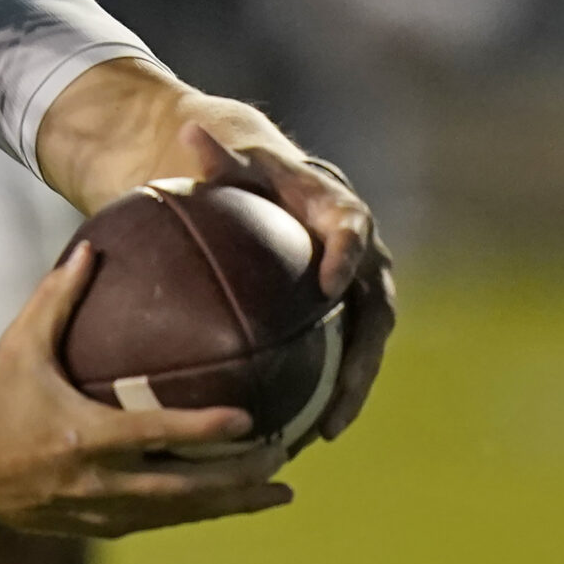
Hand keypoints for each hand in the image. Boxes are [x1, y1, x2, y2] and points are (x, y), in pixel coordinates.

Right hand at [0, 242, 294, 538]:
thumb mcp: (18, 348)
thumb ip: (57, 299)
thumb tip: (91, 246)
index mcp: (85, 436)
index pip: (156, 437)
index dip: (204, 431)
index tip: (249, 419)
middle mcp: (99, 481)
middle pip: (186, 489)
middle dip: (240, 478)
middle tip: (284, 456)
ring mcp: (103, 511)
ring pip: (182, 514)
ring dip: (234, 504)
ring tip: (281, 490)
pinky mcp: (103, 528)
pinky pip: (163, 522)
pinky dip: (202, 513)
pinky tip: (234, 502)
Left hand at [169, 124, 396, 439]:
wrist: (266, 189)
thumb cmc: (242, 174)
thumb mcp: (228, 164)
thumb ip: (215, 157)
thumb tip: (188, 131)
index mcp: (339, 211)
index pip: (352, 230)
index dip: (346, 254)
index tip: (328, 283)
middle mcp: (360, 256)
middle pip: (375, 308)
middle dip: (365, 353)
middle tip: (343, 391)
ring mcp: (356, 291)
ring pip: (365, 345)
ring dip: (351, 389)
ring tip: (324, 430)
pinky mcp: (340, 319)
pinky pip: (338, 360)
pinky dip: (322, 394)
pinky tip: (291, 433)